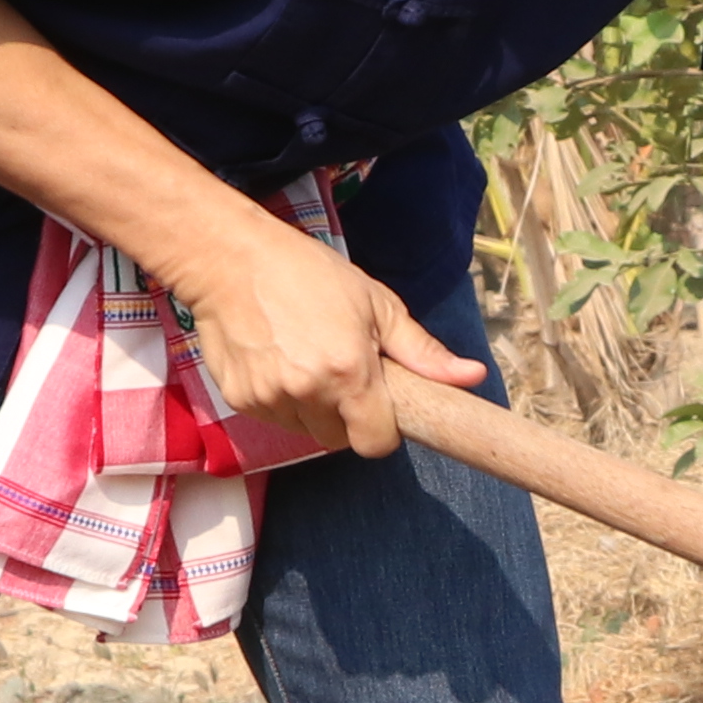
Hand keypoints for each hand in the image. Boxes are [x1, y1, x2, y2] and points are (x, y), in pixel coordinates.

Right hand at [173, 208, 485, 458]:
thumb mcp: (375, 304)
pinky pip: (273, 417)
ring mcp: (269, 398)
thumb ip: (422, 351)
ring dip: (310, 407)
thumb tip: (472, 377)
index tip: (378, 406)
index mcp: (349, 372)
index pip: (375, 444)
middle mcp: (308, 392)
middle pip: (339, 440)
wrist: (229, 258)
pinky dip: (279, 398)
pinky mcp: (239, 399)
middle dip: (345, 416)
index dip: (381, 429)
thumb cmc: (308, 273)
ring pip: (304, 430)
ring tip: (303, 357)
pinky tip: (275, 358)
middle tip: (338, 370)